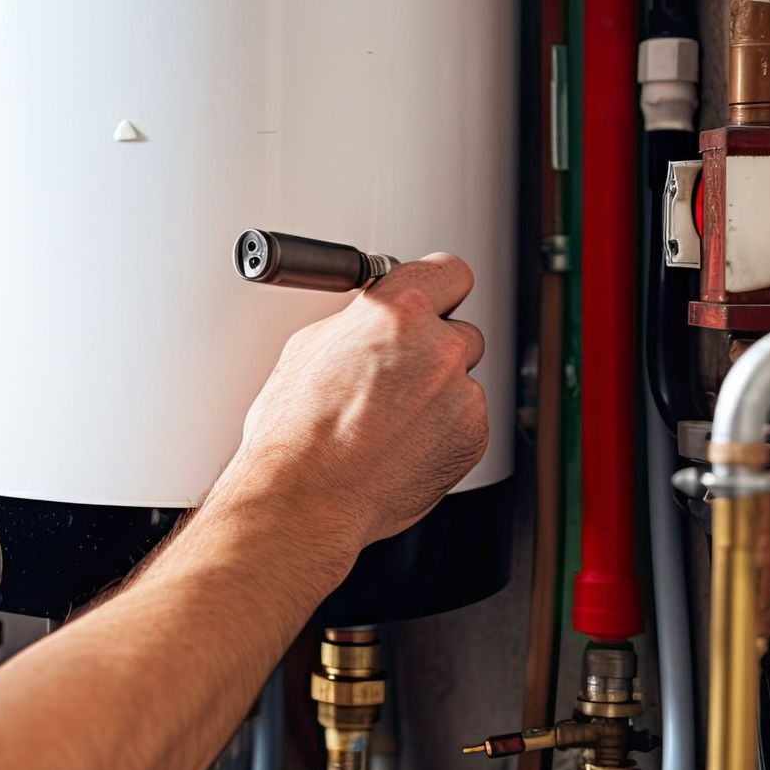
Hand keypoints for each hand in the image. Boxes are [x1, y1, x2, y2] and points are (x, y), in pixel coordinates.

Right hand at [225, 253, 489, 555]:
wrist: (307, 497)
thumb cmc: (297, 432)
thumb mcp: (310, 348)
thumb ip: (361, 324)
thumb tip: (371, 322)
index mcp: (397, 311)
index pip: (449, 272)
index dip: (439, 289)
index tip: (434, 300)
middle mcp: (437, 348)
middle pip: (460, 331)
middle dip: (435, 349)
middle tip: (400, 375)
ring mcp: (460, 394)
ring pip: (463, 381)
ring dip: (439, 395)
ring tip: (392, 421)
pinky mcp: (473, 436)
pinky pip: (467, 421)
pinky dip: (444, 431)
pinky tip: (403, 444)